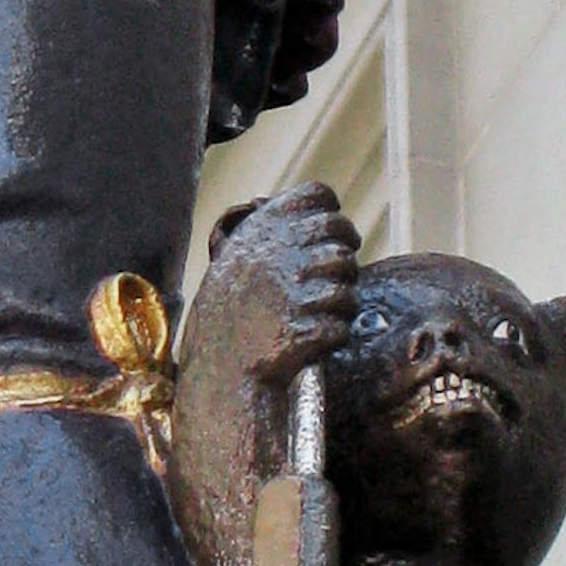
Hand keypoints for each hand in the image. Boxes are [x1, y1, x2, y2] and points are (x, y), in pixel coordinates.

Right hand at [231, 178, 357, 375]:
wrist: (217, 370)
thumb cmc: (230, 313)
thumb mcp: (237, 259)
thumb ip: (273, 233)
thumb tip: (323, 214)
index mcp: (261, 230)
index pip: (317, 195)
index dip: (332, 214)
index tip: (331, 236)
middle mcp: (279, 254)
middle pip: (341, 234)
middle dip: (345, 256)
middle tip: (335, 276)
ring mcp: (293, 292)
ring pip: (347, 283)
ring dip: (341, 299)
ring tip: (320, 311)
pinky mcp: (306, 330)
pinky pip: (342, 324)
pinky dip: (334, 334)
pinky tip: (313, 338)